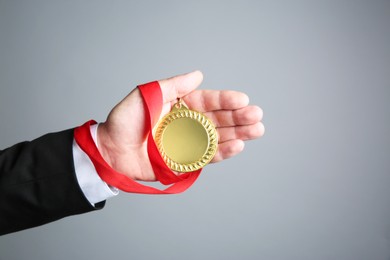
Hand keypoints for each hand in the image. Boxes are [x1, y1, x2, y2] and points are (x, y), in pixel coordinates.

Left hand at [97, 71, 263, 180]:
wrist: (110, 151)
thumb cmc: (124, 121)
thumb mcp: (146, 96)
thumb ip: (172, 86)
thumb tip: (198, 75)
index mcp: (180, 105)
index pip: (207, 101)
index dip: (225, 100)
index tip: (242, 99)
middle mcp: (188, 123)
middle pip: (218, 119)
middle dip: (238, 117)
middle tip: (256, 116)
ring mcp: (188, 143)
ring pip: (218, 138)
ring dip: (238, 134)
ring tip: (257, 130)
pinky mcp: (185, 161)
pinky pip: (207, 157)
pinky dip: (223, 152)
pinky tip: (238, 146)